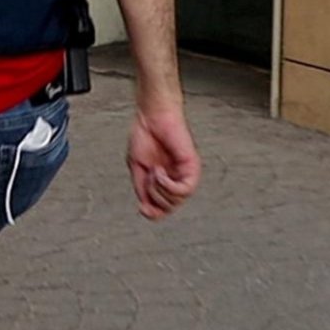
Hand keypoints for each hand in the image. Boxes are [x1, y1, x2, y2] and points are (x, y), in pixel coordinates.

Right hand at [126, 105, 199, 220]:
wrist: (151, 117)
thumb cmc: (144, 135)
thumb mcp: (137, 168)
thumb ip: (142, 189)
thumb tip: (146, 208)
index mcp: (163, 180)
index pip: (163, 207)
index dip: (153, 213)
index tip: (142, 208)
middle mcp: (176, 179)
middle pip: (169, 208)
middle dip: (154, 197)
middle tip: (147, 178)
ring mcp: (185, 174)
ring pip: (177, 201)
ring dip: (160, 189)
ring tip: (153, 172)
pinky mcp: (192, 167)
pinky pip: (185, 190)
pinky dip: (168, 185)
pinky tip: (159, 172)